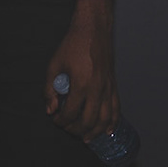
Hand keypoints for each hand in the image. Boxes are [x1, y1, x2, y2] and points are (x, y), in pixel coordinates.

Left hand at [43, 13, 117, 140]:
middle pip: (88, 121)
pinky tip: (107, 130)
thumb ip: (50, 89)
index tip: (55, 119)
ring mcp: (108, 88)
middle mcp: (97, 89)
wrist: (93, 29)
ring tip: (86, 137)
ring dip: (95, 132)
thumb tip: (51, 109)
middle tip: (67, 128)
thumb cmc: (72, 45)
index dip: (61, 121)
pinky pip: (116, 108)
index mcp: (81, 84)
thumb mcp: (54, 64)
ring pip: (105, 119)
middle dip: (76, 130)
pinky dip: (112, 122)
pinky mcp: (113, 85)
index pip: (70, 113)